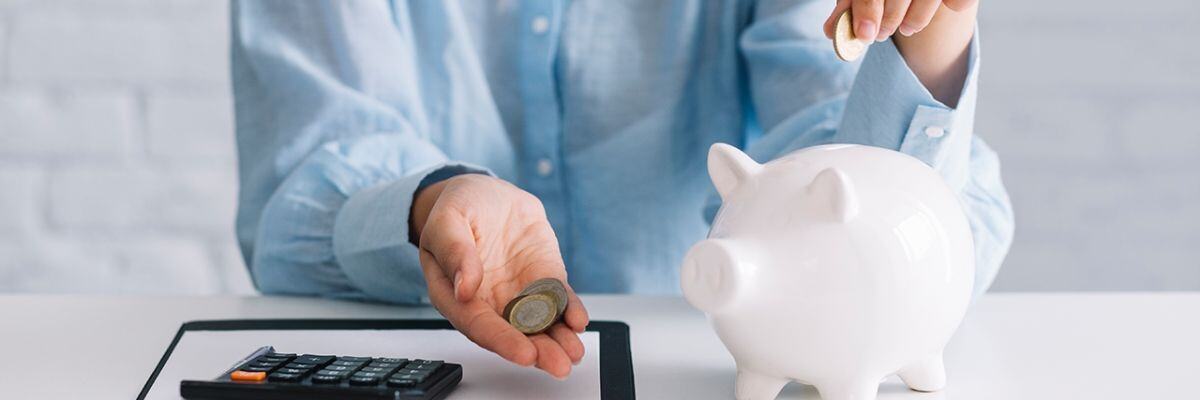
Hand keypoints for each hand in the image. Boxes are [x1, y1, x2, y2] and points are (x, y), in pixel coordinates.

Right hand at [411, 174, 588, 378]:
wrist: (487, 193)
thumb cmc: (460, 207)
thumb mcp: (448, 220)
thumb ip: (454, 252)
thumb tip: (465, 287)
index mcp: (455, 293)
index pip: (477, 324)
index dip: (500, 340)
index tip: (522, 352)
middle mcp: (488, 300)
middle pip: (511, 333)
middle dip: (537, 351)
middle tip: (557, 364)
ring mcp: (517, 291)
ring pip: (538, 323)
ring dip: (557, 340)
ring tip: (574, 353)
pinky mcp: (542, 277)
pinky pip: (557, 299)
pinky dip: (569, 311)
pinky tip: (578, 320)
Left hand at [823, 0, 976, 42]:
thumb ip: (849, 6)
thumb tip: (830, 31)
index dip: (867, 10)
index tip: (865, 35)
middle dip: (888, 19)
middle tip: (880, 36)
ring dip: (916, 19)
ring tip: (906, 29)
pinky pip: (960, 0)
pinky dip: (955, 4)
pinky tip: (947, 8)